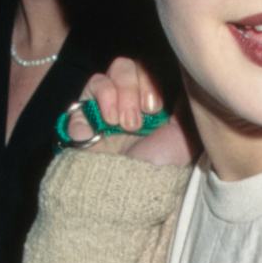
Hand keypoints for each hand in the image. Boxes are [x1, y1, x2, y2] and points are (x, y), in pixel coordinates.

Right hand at [63, 57, 196, 165]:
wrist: (128, 195)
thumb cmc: (159, 168)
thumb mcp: (184, 133)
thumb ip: (185, 102)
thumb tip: (185, 74)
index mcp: (154, 103)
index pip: (147, 67)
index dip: (149, 79)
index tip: (155, 108)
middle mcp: (130, 104)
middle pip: (123, 66)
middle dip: (129, 90)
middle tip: (135, 122)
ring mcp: (104, 114)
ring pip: (100, 79)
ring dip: (109, 98)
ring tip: (116, 126)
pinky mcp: (82, 127)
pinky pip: (76, 106)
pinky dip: (81, 118)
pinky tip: (90, 135)